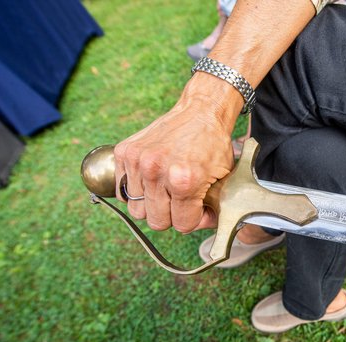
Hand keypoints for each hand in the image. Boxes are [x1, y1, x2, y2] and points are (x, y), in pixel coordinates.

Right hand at [113, 76, 240, 232]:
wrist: (200, 111)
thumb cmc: (213, 145)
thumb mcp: (223, 179)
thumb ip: (211, 207)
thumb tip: (198, 226)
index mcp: (184, 181)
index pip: (182, 225)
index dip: (193, 219)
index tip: (197, 207)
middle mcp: (157, 171)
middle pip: (157, 222)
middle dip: (172, 215)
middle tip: (182, 200)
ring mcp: (137, 161)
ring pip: (137, 211)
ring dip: (152, 205)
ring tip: (166, 189)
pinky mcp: (124, 153)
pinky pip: (122, 191)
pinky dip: (137, 191)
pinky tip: (152, 179)